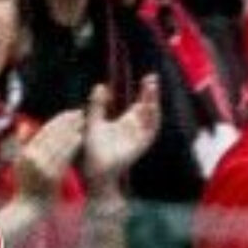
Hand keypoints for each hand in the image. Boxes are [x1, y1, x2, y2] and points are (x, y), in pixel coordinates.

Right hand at [14, 109, 85, 202]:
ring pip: (59, 143)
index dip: (58, 120)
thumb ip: (22, 144)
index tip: (69, 113)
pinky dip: (72, 145)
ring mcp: (43, 167)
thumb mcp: (19, 163)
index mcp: (26, 153)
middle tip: (79, 112)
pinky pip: (64, 157)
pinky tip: (79, 137)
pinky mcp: (53, 176)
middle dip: (67, 121)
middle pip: (53, 134)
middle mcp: (33, 159)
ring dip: (72, 130)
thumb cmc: (25, 185)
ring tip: (82, 122)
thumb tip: (25, 125)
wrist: (29, 208)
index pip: (44, 131)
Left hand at [80, 77, 158, 192]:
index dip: (144, 91)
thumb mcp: (94, 122)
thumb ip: (97, 105)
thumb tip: (100, 85)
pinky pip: (151, 130)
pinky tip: (152, 106)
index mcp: (126, 123)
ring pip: (152, 116)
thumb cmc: (93, 150)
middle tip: (151, 77)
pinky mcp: (140, 145)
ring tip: (152, 87)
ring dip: (154, 102)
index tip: (146, 77)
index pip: (140, 103)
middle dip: (151, 93)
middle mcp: (135, 129)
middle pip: (148, 107)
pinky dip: (153, 118)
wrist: (95, 170)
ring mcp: (139, 137)